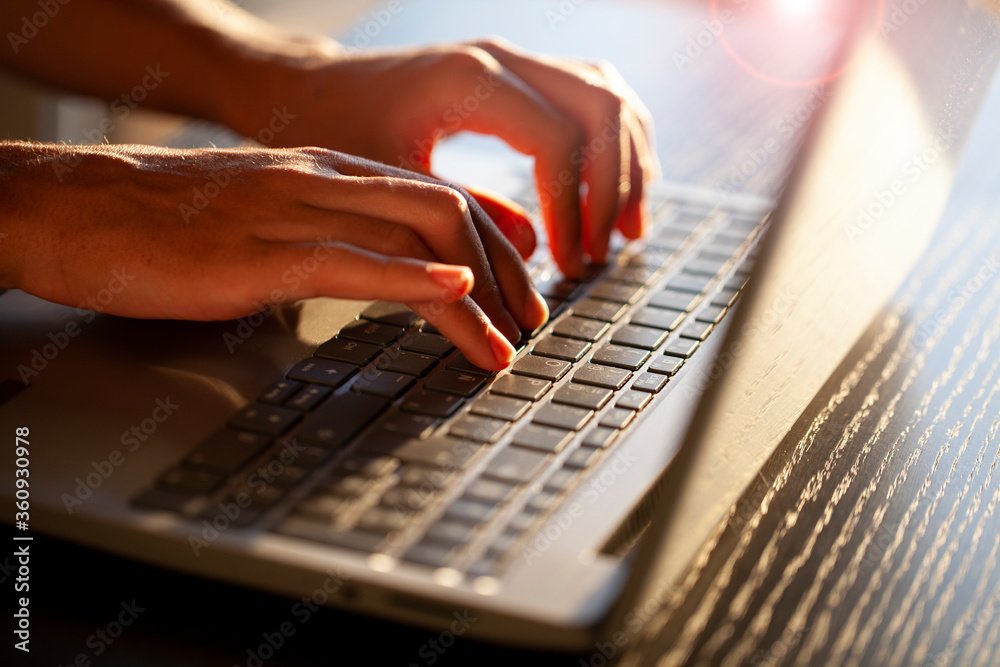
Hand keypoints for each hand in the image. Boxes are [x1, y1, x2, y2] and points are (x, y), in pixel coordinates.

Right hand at [1, 142, 548, 369]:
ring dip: (476, 292)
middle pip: (448, 212)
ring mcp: (294, 212)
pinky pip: (351, 261)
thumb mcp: (272, 218)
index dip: (498, 245)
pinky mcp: (258, 252)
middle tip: (531, 325)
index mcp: (331, 173)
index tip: (523, 289)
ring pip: (415, 235)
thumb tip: (385, 275)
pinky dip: (411, 280)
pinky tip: (453, 296)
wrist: (76, 207)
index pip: (441, 198)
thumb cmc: (171, 220)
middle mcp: (324, 182)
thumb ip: (334, 238)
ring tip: (507, 342)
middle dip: (506, 272)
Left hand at [231, 37, 659, 277]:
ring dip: (628, 164)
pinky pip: (593, 95)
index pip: (558, 141)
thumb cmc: (335, 132)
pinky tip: (613, 190)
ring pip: (608, 96)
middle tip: (606, 252)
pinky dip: (615, 144)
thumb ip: (458, 219)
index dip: (575, 210)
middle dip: (614, 189)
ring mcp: (514, 59)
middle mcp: (501, 58)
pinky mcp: (517, 72)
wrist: (311, 89)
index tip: (569, 265)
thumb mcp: (386, 184)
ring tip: (627, 229)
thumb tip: (532, 251)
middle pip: (601, 111)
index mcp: (469, 81)